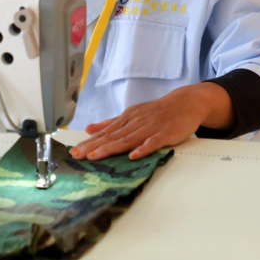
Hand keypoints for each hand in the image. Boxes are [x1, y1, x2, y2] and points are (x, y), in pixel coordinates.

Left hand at [69, 83, 231, 160]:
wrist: (185, 102)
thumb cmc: (158, 111)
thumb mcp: (132, 114)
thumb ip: (111, 123)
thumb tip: (89, 128)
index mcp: (126, 119)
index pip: (105, 133)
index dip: (89, 142)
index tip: (74, 152)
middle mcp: (135, 123)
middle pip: (112, 137)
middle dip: (93, 146)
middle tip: (77, 156)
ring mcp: (150, 128)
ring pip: (127, 140)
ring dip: (110, 148)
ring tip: (95, 156)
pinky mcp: (165, 134)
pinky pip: (153, 142)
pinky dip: (143, 148)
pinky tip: (134, 155)